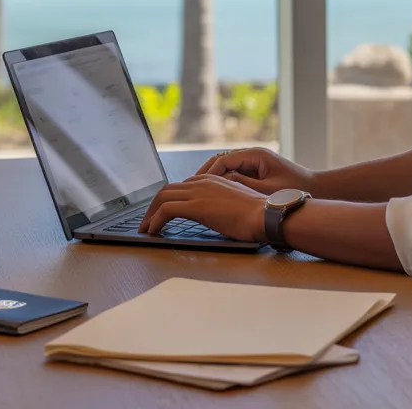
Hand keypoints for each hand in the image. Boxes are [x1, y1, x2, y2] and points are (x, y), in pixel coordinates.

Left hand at [137, 174, 266, 240]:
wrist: (265, 214)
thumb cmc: (256, 214)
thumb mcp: (234, 203)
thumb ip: (219, 203)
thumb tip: (213, 214)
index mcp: (211, 179)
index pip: (181, 186)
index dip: (168, 200)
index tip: (161, 213)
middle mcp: (202, 181)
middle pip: (167, 190)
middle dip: (153, 206)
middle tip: (147, 221)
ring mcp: (198, 192)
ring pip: (162, 198)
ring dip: (150, 214)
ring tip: (145, 228)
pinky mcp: (196, 206)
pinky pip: (166, 211)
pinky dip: (155, 221)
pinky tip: (152, 232)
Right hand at [195, 147, 317, 195]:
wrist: (317, 188)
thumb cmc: (295, 190)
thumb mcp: (266, 190)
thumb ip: (243, 185)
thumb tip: (219, 183)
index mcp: (255, 155)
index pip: (223, 161)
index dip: (207, 174)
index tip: (194, 187)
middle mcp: (252, 154)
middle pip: (220, 160)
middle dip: (203, 174)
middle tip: (189, 189)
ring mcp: (253, 161)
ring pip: (224, 166)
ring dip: (210, 177)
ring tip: (196, 191)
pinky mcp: (255, 169)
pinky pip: (233, 172)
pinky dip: (221, 180)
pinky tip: (213, 194)